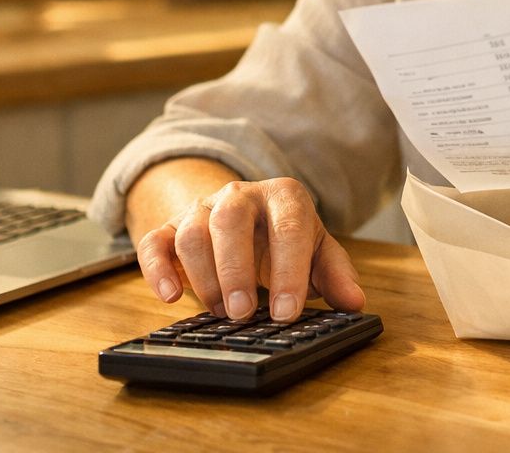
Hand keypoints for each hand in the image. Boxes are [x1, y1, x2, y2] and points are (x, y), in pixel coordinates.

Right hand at [134, 176, 364, 323]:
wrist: (245, 219)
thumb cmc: (285, 240)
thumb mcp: (317, 252)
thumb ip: (336, 275)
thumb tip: (354, 303)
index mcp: (284, 197)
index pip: (289, 228)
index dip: (289, 271)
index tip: (287, 312)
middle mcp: (240, 195)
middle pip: (230, 221)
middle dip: (236, 270)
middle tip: (243, 313)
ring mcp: (202, 209)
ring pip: (192, 232)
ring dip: (205, 276)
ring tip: (220, 312)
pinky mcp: (170, 227)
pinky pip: (154, 242)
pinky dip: (158, 269)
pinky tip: (170, 296)